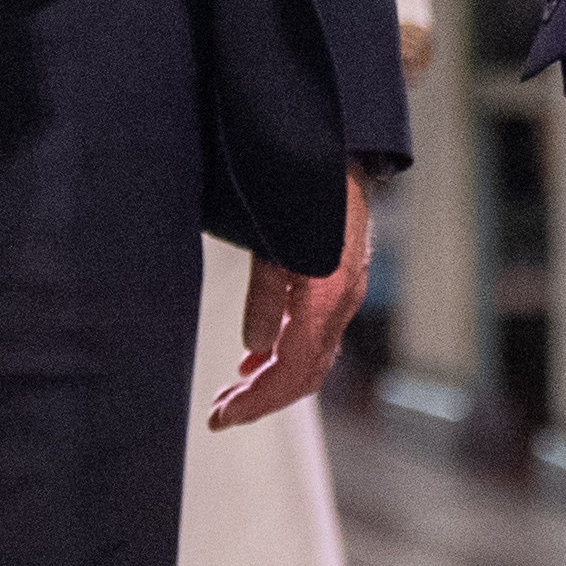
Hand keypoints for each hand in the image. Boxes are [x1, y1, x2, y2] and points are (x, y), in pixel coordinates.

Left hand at [213, 165, 373, 427]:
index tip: (222, 416)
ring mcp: (344, 296)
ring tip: (234, 393)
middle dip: (262, 400)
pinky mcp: (339, 286)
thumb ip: (264, 297)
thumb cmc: (302, 186)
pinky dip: (287, 356)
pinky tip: (259, 358)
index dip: (256, 401)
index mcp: (325, 297)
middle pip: (306, 375)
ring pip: (312, 359)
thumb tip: (255, 349)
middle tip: (220, 412)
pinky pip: (316, 336)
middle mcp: (341, 302)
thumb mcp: (270, 243)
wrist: (336, 149)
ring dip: (272, 382)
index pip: (291, 371)